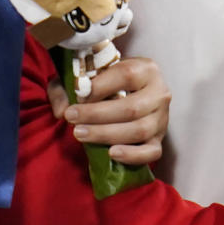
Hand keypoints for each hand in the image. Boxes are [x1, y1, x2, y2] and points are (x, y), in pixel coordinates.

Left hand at [47, 57, 169, 164]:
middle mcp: (160, 93)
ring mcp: (162, 119)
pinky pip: (151, 152)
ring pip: (139, 130)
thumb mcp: (87, 76)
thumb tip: (61, 110)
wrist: (130, 95)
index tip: (78, 95)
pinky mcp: (159, 140)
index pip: (125, 75)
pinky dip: (132, 155)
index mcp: (146, 69)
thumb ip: (67, 87)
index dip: (100, 86)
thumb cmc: (106, 84)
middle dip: (97, 115)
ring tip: (80, 134)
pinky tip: (111, 153)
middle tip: (71, 118)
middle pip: (131, 108)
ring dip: (106, 134)